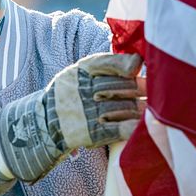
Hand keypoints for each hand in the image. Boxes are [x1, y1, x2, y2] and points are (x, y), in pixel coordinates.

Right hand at [0, 53, 143, 182]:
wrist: (43, 126)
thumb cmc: (68, 96)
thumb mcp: (80, 73)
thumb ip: (107, 64)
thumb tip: (138, 61)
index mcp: (80, 71)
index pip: (110, 64)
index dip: (128, 66)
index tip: (136, 70)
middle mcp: (82, 90)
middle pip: (123, 86)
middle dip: (139, 90)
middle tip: (151, 93)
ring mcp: (86, 112)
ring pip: (126, 107)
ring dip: (140, 110)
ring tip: (147, 111)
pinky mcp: (91, 133)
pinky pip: (119, 129)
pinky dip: (133, 127)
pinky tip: (141, 126)